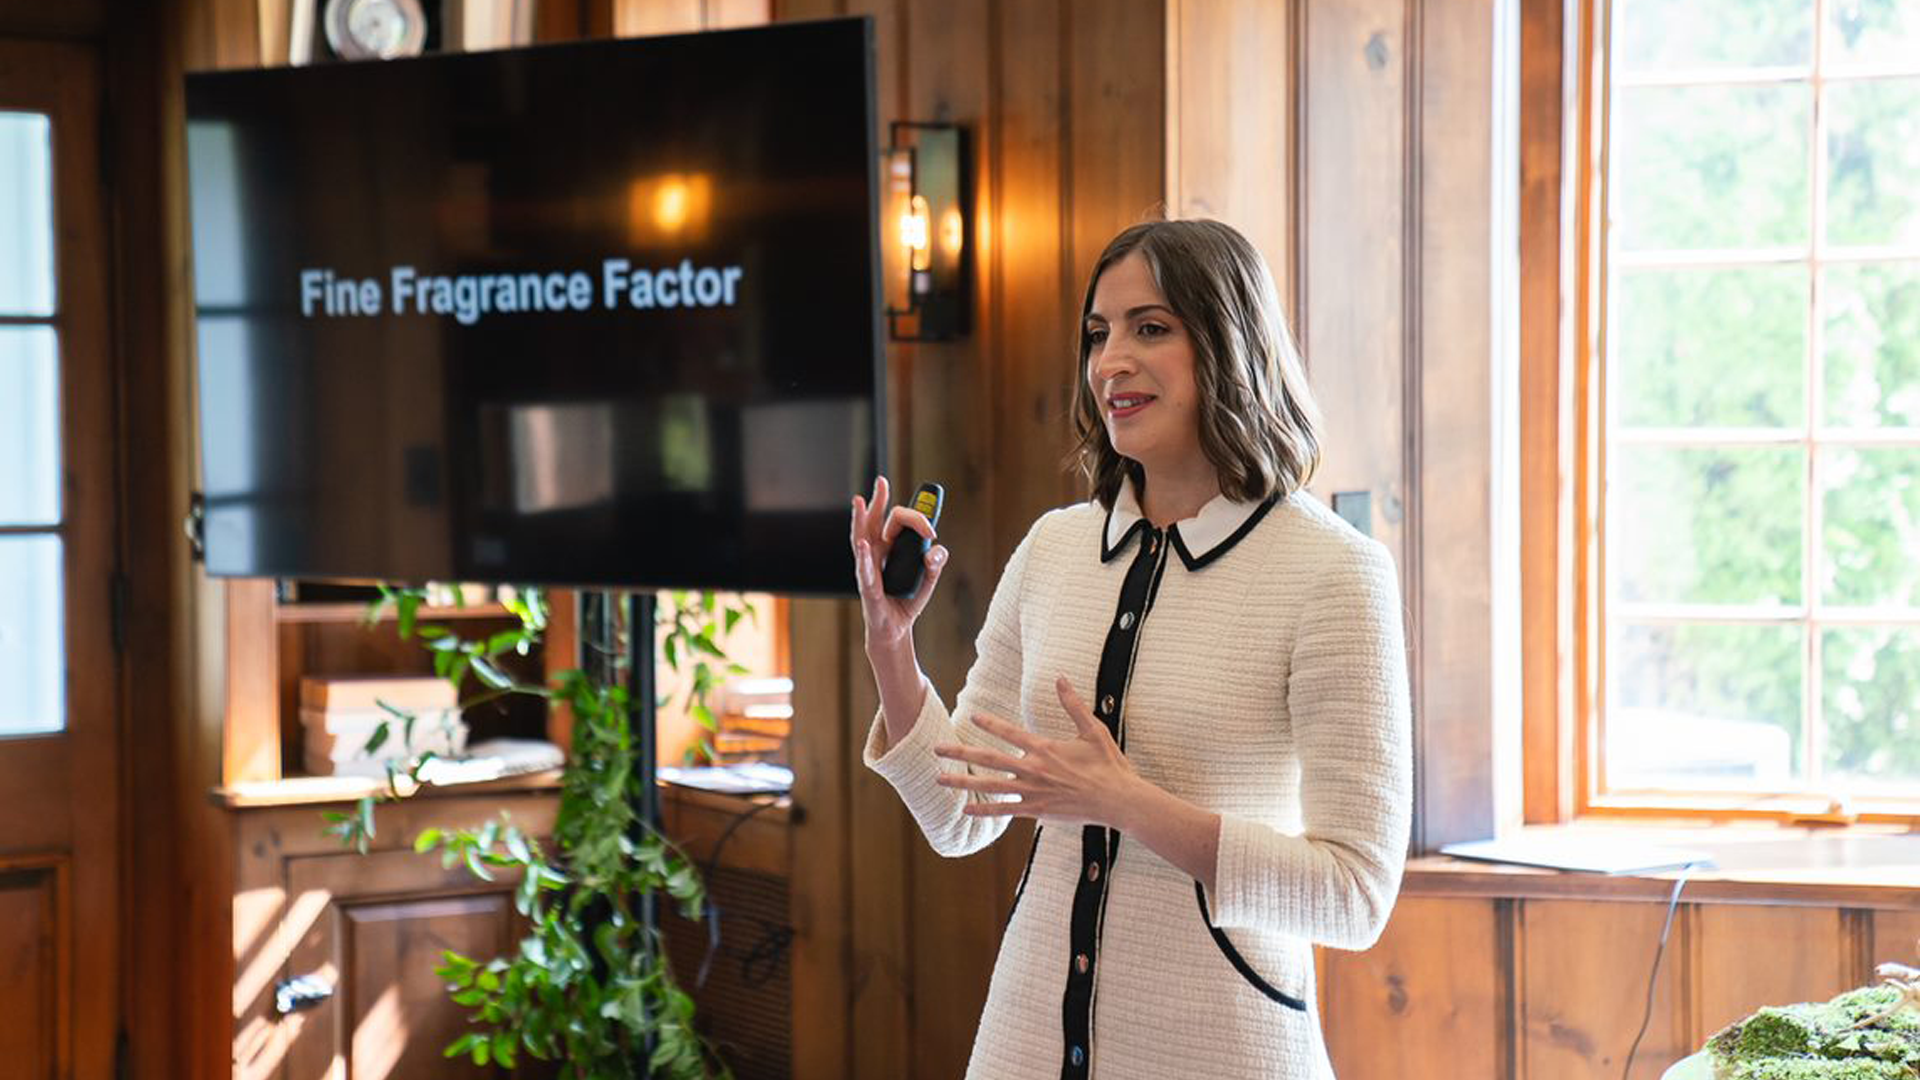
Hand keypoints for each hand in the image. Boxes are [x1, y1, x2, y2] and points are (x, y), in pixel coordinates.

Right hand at [851, 475, 946, 652]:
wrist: (897, 631)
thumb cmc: (906, 602)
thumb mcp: (928, 581)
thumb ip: (935, 564)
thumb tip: (937, 549)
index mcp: (890, 550)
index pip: (898, 524)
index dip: (917, 520)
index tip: (931, 528)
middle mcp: (877, 555)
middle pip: (875, 523)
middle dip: (878, 501)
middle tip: (881, 481)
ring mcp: (869, 570)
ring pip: (862, 540)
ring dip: (861, 520)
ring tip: (860, 501)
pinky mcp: (869, 589)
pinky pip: (865, 571)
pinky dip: (865, 558)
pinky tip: (864, 544)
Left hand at [931, 676, 1144, 828]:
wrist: (1119, 800)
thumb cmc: (1109, 765)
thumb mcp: (1093, 730)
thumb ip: (1074, 704)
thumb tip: (1062, 678)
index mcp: (1045, 748)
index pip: (1010, 732)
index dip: (990, 723)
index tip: (971, 717)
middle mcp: (1033, 769)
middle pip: (988, 759)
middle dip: (960, 753)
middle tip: (936, 748)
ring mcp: (1033, 791)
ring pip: (990, 785)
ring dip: (962, 782)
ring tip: (939, 779)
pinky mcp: (1037, 810)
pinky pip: (1005, 810)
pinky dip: (984, 810)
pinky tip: (966, 809)